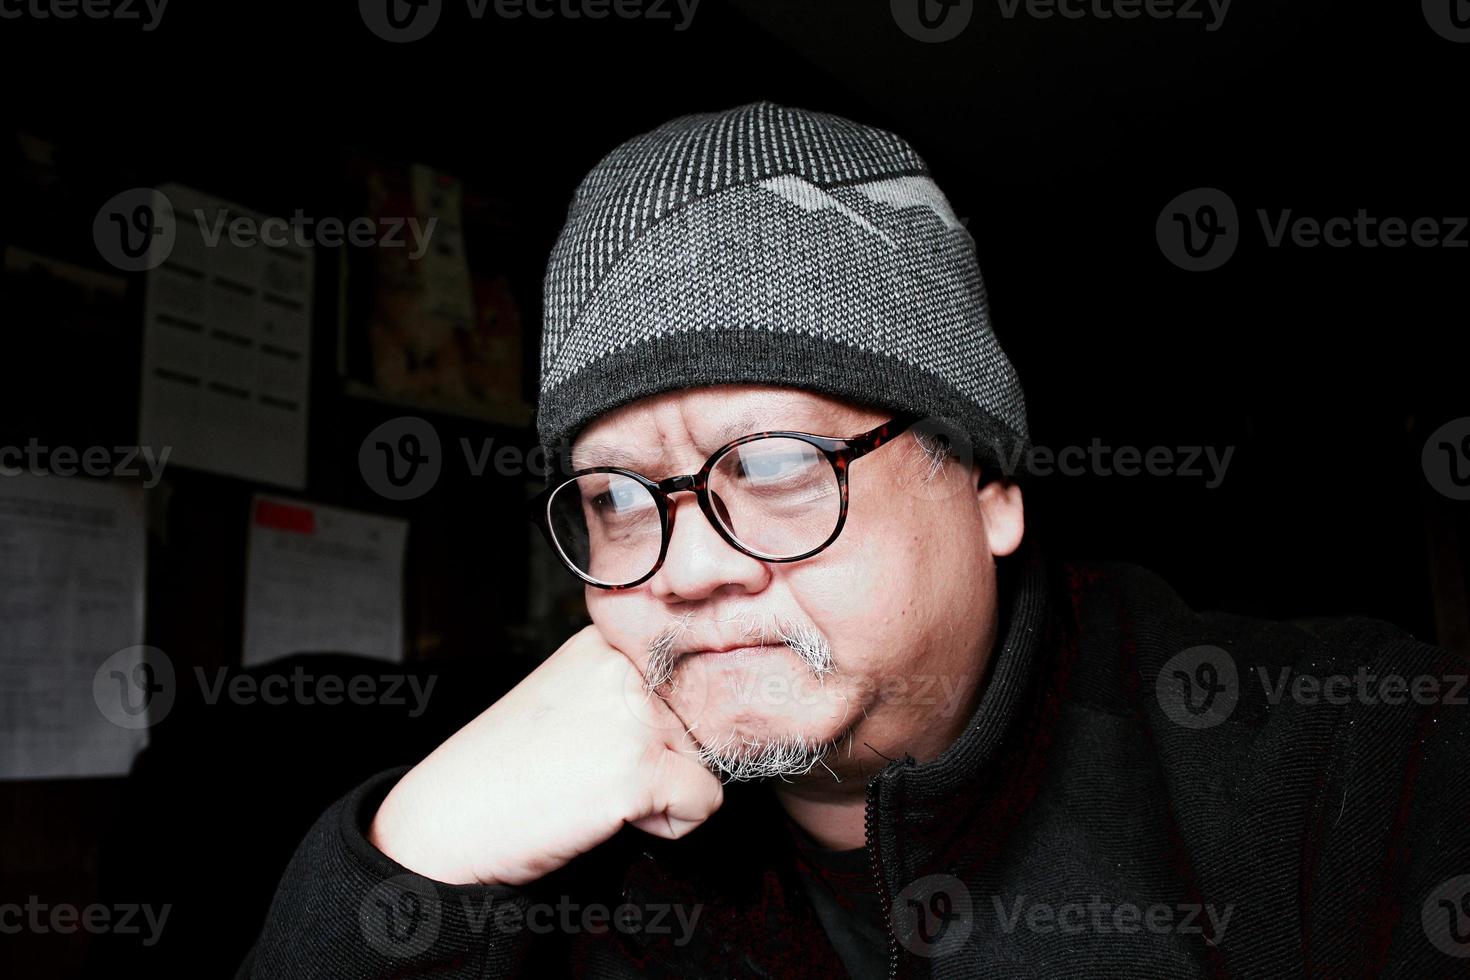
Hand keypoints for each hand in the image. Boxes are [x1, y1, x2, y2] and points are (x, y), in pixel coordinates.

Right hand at [368, 624, 723, 885]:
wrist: (446, 819)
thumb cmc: (503, 769)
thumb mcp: (571, 699)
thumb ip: (630, 691)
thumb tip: (710, 708)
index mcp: (604, 643)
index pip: (693, 674)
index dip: (671, 720)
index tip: (624, 742)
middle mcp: (623, 667)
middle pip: (706, 718)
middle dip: (668, 757)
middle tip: (596, 773)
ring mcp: (634, 715)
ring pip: (710, 758)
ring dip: (668, 789)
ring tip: (598, 792)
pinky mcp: (640, 768)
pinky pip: (705, 801)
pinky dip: (669, 825)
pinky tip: (607, 815)